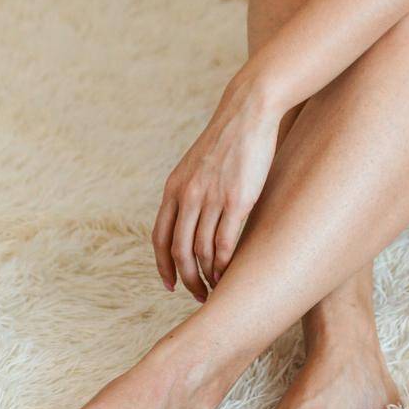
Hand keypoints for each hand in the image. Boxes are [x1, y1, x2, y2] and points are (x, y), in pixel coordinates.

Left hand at [152, 74, 280, 301]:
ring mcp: (211, 199)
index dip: (162, 265)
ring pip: (200, 252)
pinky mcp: (236, 201)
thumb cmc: (228, 139)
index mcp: (174, 188)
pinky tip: (229, 274)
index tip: (170, 284)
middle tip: (198, 295)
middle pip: (178, 251)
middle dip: (186, 279)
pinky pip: (224, 244)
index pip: (160, 237)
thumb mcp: (197, 165)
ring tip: (217, 288)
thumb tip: (192, 219)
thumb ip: (191, 191)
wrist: (248, 113)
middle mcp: (188, 196)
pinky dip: (224, 266)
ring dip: (207, 276)